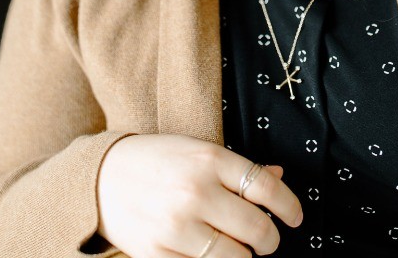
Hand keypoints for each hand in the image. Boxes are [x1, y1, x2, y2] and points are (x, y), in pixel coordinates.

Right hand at [96, 134, 302, 256]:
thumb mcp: (200, 150)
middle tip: (268, 241)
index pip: (265, 187)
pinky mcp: (157, 254)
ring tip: (241, 251)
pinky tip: (214, 257)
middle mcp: (196, 191)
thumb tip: (279, 175)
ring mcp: (176, 226)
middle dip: (270, 241)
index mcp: (210, 159)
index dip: (289, 206)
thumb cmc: (159, 160)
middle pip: (256, 228)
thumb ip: (239, 167)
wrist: (102, 176)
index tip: (295, 217)